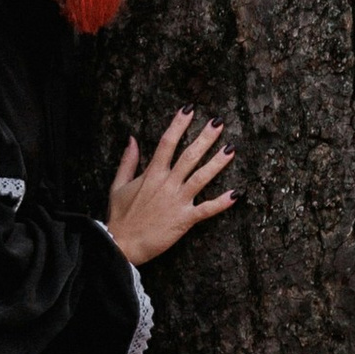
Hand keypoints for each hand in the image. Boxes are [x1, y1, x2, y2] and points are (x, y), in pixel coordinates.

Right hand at [105, 112, 234, 267]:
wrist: (121, 244)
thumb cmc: (120, 216)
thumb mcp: (118, 185)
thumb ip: (128, 161)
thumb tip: (131, 139)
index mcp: (151, 174)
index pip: (166, 142)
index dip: (178, 124)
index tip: (189, 109)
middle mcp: (166, 184)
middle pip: (189, 155)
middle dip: (205, 137)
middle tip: (219, 122)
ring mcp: (177, 201)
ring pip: (201, 177)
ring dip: (217, 163)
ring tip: (231, 149)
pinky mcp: (184, 219)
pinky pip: (206, 209)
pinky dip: (221, 202)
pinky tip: (236, 194)